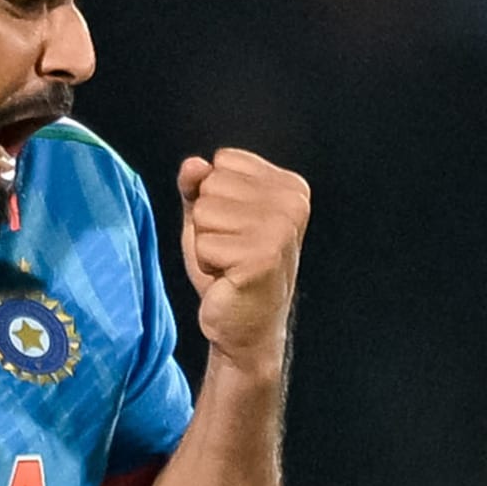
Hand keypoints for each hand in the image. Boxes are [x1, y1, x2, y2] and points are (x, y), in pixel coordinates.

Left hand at [177, 149, 308, 377]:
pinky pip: (203, 243)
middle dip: (209, 220)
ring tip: (230, 262)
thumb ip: (198, 185)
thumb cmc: (230, 266)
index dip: (215, 196)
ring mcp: (281, 229)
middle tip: (232, 249)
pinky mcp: (262, 256)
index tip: (236, 227)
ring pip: (204, 212)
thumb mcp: (210, 216)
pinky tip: (229, 276)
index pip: (222, 161)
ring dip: (206, 242)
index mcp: (289, 186)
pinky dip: (206, 263)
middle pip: (211, 184)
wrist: (246, 324)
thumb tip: (193, 164)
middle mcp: (292, 202)